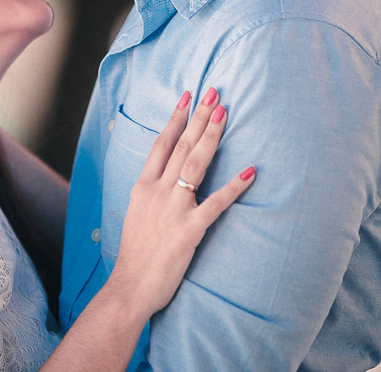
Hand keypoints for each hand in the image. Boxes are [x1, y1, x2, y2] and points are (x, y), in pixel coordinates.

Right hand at [106, 88, 254, 318]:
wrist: (130, 286)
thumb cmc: (135, 253)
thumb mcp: (136, 213)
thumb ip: (150, 191)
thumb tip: (165, 175)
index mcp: (142, 186)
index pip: (161, 143)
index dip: (176, 118)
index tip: (188, 97)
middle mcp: (156, 192)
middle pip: (181, 146)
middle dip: (199, 117)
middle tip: (214, 93)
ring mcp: (173, 209)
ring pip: (196, 164)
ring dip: (212, 136)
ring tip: (225, 114)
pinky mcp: (189, 230)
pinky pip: (216, 204)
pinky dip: (234, 187)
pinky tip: (250, 171)